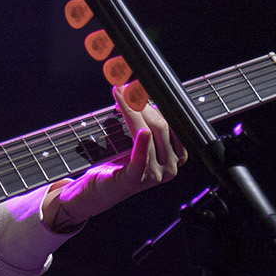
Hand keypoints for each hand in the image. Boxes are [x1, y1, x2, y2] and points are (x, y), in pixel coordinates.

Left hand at [46, 84, 187, 229]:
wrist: (99, 189)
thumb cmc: (120, 163)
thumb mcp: (137, 140)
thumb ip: (144, 120)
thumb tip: (137, 90)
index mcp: (176, 157)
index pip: (172, 123)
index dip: (157, 104)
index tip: (143, 86)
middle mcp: (171, 167)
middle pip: (161, 127)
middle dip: (142, 104)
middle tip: (125, 88)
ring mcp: (156, 175)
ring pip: (149, 134)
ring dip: (133, 112)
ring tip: (120, 96)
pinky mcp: (136, 179)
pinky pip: (142, 158)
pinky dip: (142, 143)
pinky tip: (141, 131)